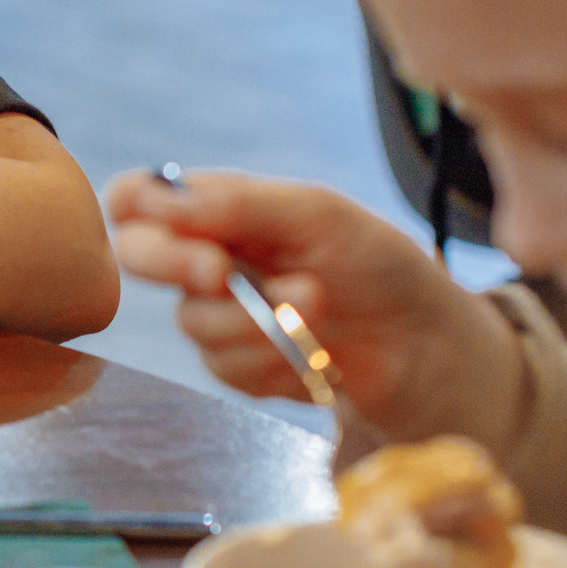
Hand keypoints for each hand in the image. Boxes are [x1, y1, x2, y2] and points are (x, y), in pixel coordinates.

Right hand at [100, 168, 524, 443]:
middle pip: (137, 258)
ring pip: (191, 322)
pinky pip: (225, 368)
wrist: (430, 345)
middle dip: (177, 266)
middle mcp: (208, 258)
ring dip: (255, 319)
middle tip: (224, 274)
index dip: (136, 211)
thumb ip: (238, 204)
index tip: (179, 227)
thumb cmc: (380, 263)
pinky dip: (272, 359)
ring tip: (319, 307)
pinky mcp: (241, 368)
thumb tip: (157, 202)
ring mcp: (221, 316)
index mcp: (220, 208)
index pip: (136, 199)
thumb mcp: (317, 215)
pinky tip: (315, 351)